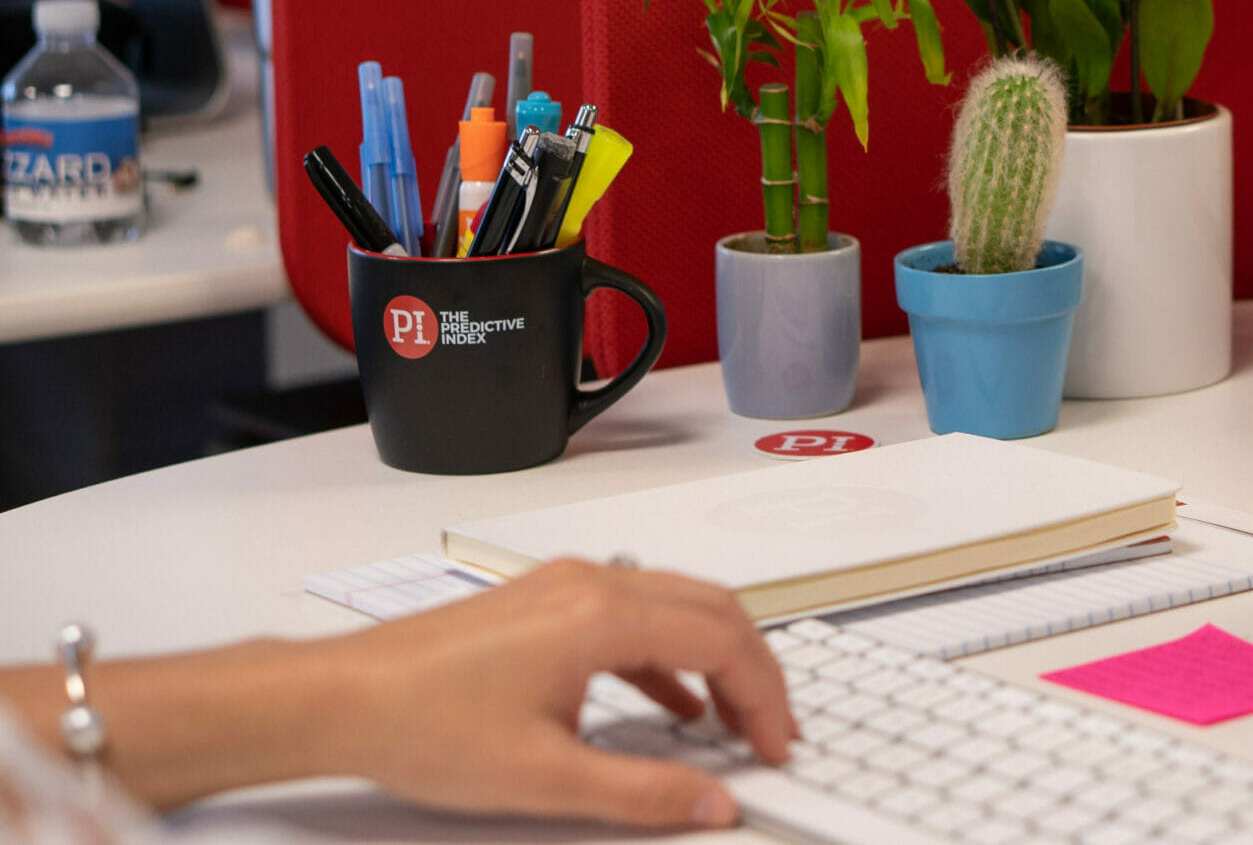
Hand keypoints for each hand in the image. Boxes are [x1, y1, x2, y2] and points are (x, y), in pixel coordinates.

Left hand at [318, 559, 794, 828]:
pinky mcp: (544, 602)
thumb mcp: (545, 778)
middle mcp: (592, 584)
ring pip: (676, 606)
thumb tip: (711, 804)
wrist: (340, 699)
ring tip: (733, 723)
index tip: (776, 745)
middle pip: (712, 608)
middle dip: (755, 670)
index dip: (764, 695)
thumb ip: (641, 792)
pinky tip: (670, 704)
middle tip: (772, 731)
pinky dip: (670, 655)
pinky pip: (634, 616)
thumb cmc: (424, 726)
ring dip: (716, 658)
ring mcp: (567, 586)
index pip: (722, 639)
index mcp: (602, 615)